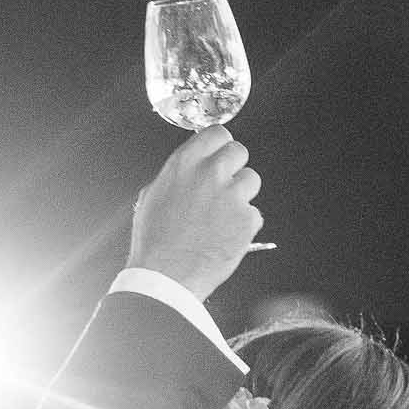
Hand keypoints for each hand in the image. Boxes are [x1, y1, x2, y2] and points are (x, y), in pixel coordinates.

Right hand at [127, 127, 263, 300]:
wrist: (167, 275)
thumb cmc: (155, 242)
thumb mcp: (153, 197)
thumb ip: (177, 177)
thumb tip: (188, 171)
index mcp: (184, 164)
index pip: (216, 133)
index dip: (220, 145)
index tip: (219, 154)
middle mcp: (210, 174)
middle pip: (239, 151)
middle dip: (234, 167)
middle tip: (224, 186)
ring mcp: (232, 196)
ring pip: (252, 180)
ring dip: (241, 195)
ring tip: (222, 216)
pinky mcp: (247, 220)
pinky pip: (254, 214)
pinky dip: (244, 225)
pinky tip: (225, 236)